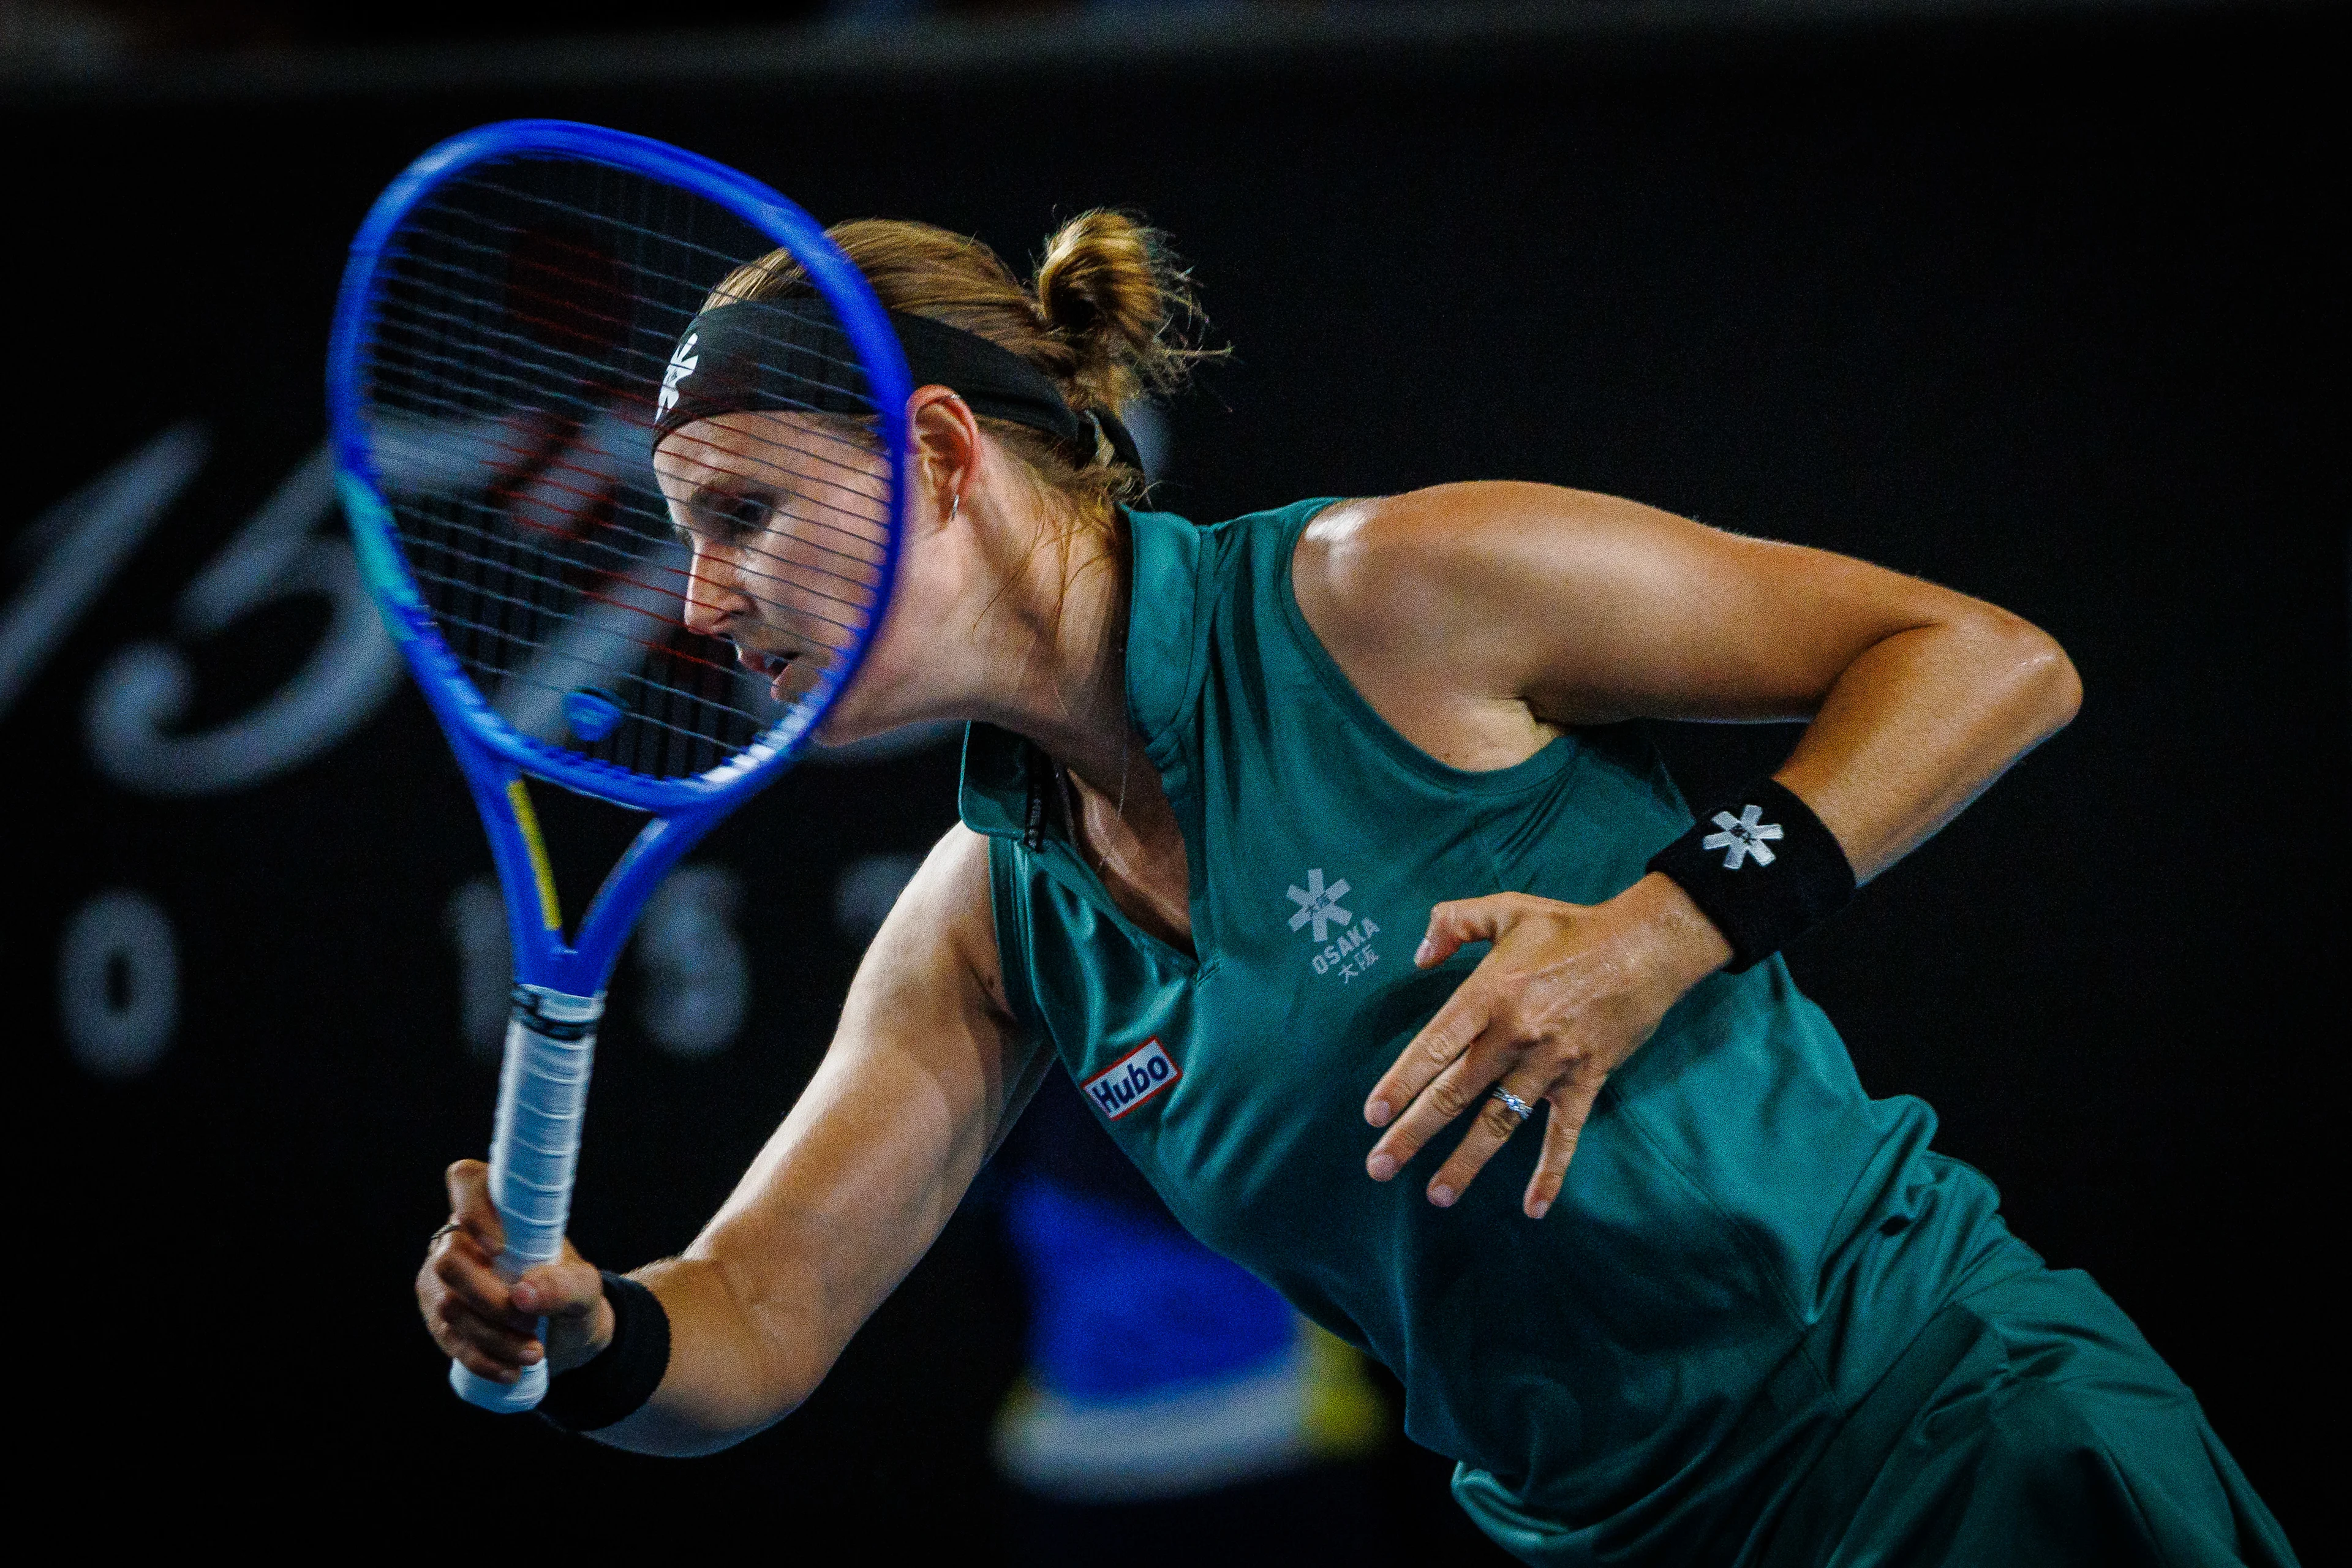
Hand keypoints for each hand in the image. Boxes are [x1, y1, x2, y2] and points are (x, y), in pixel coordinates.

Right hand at [416, 1159, 613, 1384]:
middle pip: (449, 1258)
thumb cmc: (573, 1293)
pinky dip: (480, 1358)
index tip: (502, 1248)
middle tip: (530, 1320)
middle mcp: (460, 1237)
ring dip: (491, 1336)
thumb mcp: (584, 1288)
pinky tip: (510, 1370)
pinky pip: (446, 1338)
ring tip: (534, 1353)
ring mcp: (442, 1278)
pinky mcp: (439, 1316)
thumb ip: (564, 1285)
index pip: (466, 1180)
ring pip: (447, 1304)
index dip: (474, 1208)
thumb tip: (523, 1295)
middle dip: (491, 1299)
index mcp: (497, 1209)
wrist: (565, 1334)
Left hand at [1363, 872, 1731, 1218]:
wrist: (1645, 947)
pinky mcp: (1585, 1080)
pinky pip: (1563, 1135)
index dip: (1400, 1082)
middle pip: (1454, 1093)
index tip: (1373, 1115)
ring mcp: (1550, 1063)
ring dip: (1466, 1162)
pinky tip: (1533, 1208)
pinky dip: (1550, 1173)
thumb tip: (1417, 957)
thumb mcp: (1506, 908)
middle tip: (1379, 1167)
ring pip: (1499, 1122)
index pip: (1433, 1047)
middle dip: (1413, 1133)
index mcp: (1489, 994)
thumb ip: (1453, 923)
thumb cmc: (1571, 927)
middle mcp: (1514, 1035)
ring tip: (1437, 1196)